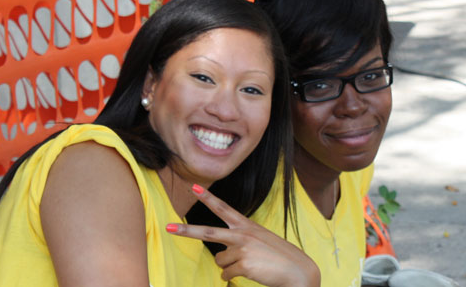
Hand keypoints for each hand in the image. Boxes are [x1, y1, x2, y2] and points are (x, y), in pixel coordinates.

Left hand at [166, 184, 320, 286]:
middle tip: (166, 227)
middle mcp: (242, 234)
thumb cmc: (280, 257)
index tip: (194, 187)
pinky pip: (226, 274)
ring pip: (220, 261)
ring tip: (251, 265)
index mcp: (247, 226)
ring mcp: (242, 249)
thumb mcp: (261, 241)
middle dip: (185, 230)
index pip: (224, 208)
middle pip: (207, 232)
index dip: (208, 197)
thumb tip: (222, 257)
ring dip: (230, 267)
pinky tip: (252, 273)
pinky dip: (234, 277)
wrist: (298, 272)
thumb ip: (241, 241)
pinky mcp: (243, 264)